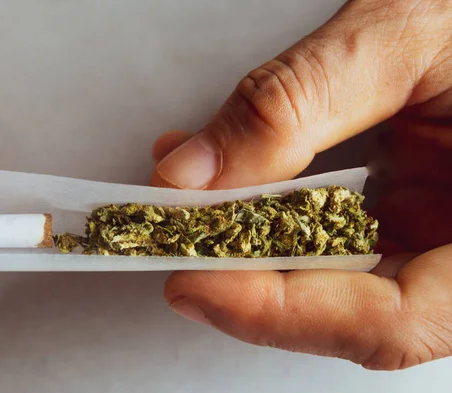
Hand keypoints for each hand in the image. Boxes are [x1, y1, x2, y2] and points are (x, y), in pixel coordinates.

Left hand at [152, 0, 451, 369]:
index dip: (283, 313)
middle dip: (248, 282)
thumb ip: (294, 104)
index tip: (195, 280)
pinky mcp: (403, 210)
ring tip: (188, 203)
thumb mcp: (398, 42)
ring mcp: (434, 235)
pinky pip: (325, 235)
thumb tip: (192, 173)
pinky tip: (228, 180)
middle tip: (175, 244)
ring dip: (247, 245)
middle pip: (350, 313)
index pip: (392, 322)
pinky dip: (266, 214)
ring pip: (329, 280)